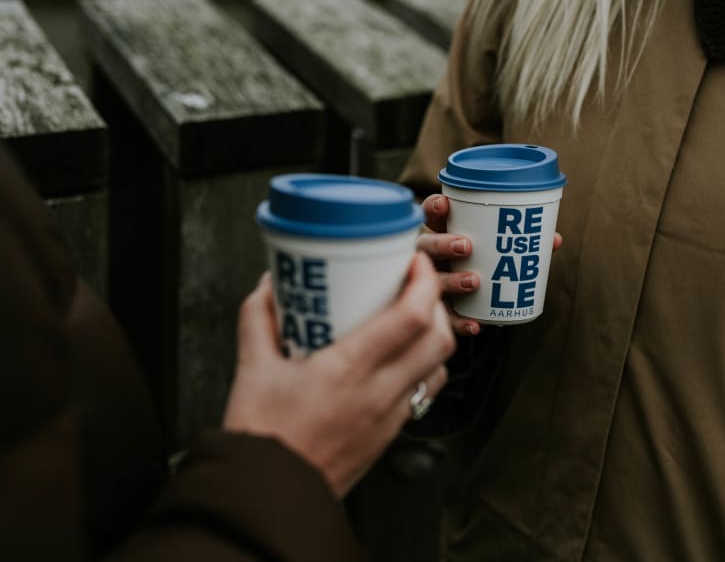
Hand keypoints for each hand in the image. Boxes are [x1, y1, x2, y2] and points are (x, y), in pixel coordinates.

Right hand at [223, 253, 453, 497]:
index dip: (423, 281)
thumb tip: (272, 282)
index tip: (413, 260)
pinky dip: (424, 366)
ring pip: (440, 367)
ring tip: (411, 317)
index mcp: (348, 371)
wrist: (270, 496)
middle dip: (436, 302)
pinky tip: (399, 358)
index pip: (411, 317)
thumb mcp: (252, 368)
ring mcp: (390, 417)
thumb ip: (259, 317)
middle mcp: (380, 393)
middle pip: (440, 338)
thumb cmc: (262, 435)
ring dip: (435, 336)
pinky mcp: (391, 433)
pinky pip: (424, 392)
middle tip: (413, 284)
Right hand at [417, 193, 562, 336]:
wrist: (468, 305)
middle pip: (426, 246)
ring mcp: (431, 285)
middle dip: (443, 244)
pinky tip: (476, 325)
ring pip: (432, 281)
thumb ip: (518, 243)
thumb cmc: (481, 264)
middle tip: (467, 246)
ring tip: (474, 281)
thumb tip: (552, 239)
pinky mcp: (439, 312)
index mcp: (440, 234)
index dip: (433, 207)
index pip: (429, 215)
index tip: (446, 204)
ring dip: (451, 281)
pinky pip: (446, 319)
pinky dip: (461, 322)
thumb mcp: (494, 250)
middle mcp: (429, 258)